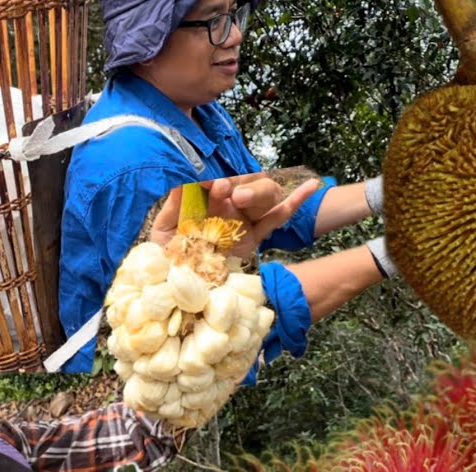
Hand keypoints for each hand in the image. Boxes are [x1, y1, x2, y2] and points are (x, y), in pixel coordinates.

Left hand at [149, 175, 320, 255]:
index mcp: (201, 202)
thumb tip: (185, 179)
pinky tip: (311, 186)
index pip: (212, 183)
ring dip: (256, 192)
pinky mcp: (254, 236)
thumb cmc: (166, 258)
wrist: (175, 289)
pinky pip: (277, 217)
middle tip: (222, 190)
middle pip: (238, 187)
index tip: (206, 182)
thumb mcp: (164, 229)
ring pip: (260, 197)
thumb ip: (175, 204)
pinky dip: (294, 201)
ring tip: (241, 197)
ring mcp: (241, 220)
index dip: (211, 180)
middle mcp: (223, 208)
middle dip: (231, 188)